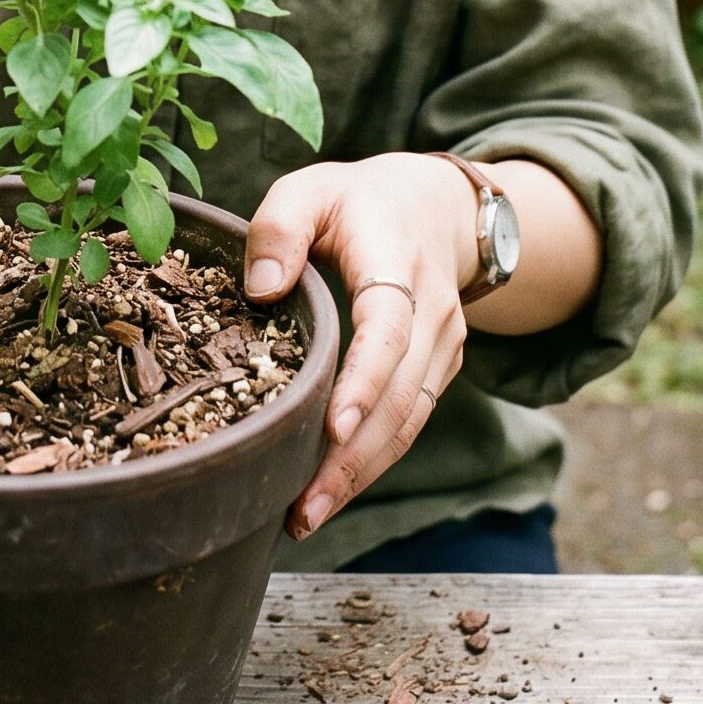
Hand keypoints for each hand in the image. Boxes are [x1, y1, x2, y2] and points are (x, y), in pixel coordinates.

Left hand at [242, 152, 479, 539]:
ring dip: (361, 473)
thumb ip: (279, 228)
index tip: (333, 427)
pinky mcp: (437, 371)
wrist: (436, 207)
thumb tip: (260, 290)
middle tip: (302, 506)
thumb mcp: (310, 189)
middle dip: (353, 457)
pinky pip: (409, 423)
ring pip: (409, 422)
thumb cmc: (357, 202)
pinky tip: (330, 489)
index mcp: (396, 262)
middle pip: (401, 396)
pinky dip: (373, 460)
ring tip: (306, 514)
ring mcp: (442, 347)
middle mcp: (432, 312)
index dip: (365, 380)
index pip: (387, 328)